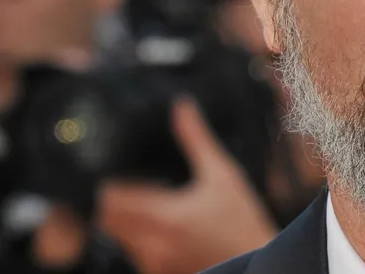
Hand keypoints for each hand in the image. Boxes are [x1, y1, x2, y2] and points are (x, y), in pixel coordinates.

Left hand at [97, 98, 277, 273]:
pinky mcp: (161, 273)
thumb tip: (182, 107)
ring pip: (120, 238)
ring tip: (158, 207)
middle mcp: (153, 244)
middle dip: (118, 201)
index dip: (114, 182)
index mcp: (165, 216)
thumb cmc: (242, 220)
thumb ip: (196, 139)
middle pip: (108, 220)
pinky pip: (136, 255)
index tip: (130, 173)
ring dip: (128, 221)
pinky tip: (168, 228)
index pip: (111, 199)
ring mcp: (155, 263)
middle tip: (141, 187)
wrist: (257, 262)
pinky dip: (141, 239)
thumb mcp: (223, 173)